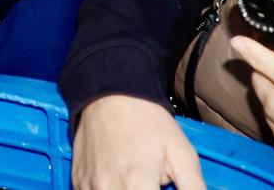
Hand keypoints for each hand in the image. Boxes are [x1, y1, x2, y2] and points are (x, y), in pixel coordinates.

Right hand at [70, 95, 205, 189]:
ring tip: (137, 182)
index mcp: (137, 183)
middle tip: (152, 184)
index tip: (162, 189)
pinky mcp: (78, 180)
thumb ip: (194, 188)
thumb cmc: (149, 122)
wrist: (111, 94)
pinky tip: (118, 182)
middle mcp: (108, 187)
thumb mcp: (182, 154)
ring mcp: (89, 185)